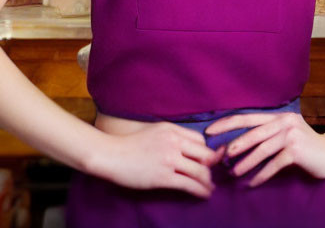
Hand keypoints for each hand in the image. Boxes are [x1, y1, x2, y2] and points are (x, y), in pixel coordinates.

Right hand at [91, 122, 221, 198]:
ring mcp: (169, 159)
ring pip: (200, 171)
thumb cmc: (130, 144)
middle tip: (212, 176)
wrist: (112, 154)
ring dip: (208, 182)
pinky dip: (201, 191)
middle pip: (204, 155)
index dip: (207, 151)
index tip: (208, 160)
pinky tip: (204, 195)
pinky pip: (190, 185)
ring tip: (210, 188)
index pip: (200, 139)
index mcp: (170, 129)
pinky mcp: (164, 176)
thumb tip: (186, 146)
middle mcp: (173, 142)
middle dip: (212, 167)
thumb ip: (170, 136)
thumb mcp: (153, 131)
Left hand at [204, 113, 324, 186]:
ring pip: (262, 149)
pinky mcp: (296, 151)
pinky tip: (253, 183)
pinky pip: (274, 164)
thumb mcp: (284, 132)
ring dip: (246, 163)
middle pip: (252, 133)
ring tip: (234, 173)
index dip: (226, 123)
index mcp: (276, 115)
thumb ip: (266, 132)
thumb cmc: (303, 145)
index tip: (210, 131)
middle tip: (219, 155)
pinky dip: (262, 175)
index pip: (246, 117)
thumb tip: (235, 142)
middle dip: (234, 144)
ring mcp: (290, 135)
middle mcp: (283, 121)